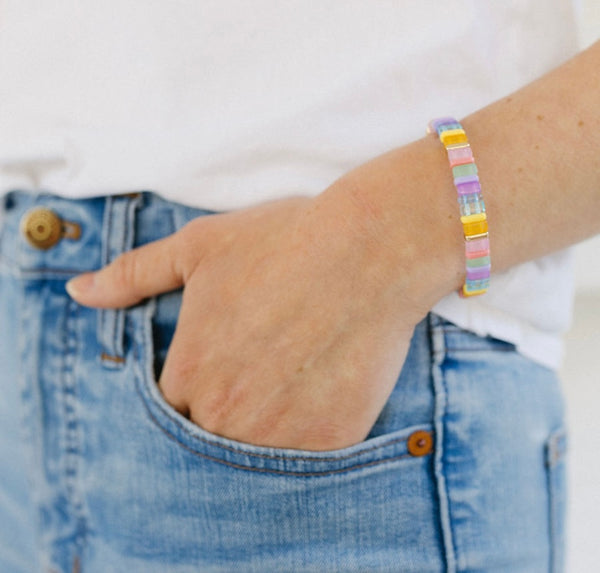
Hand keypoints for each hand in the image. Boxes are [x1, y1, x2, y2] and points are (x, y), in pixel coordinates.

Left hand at [66, 184, 435, 450]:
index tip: (232, 356)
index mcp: (189, 373)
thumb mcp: (198, 248)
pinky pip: (308, 456)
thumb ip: (133, 276)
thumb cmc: (282, 242)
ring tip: (296, 375)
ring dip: (270, 424)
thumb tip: (79, 292)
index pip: (174, 407)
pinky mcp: (327, 442)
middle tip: (268, 366)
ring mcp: (278, 434)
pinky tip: (326, 385)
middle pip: (213, 434)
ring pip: (258, 452)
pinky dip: (312, 429)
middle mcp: (226, 414)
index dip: (202, 382)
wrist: (367, 251)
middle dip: (233, 406)